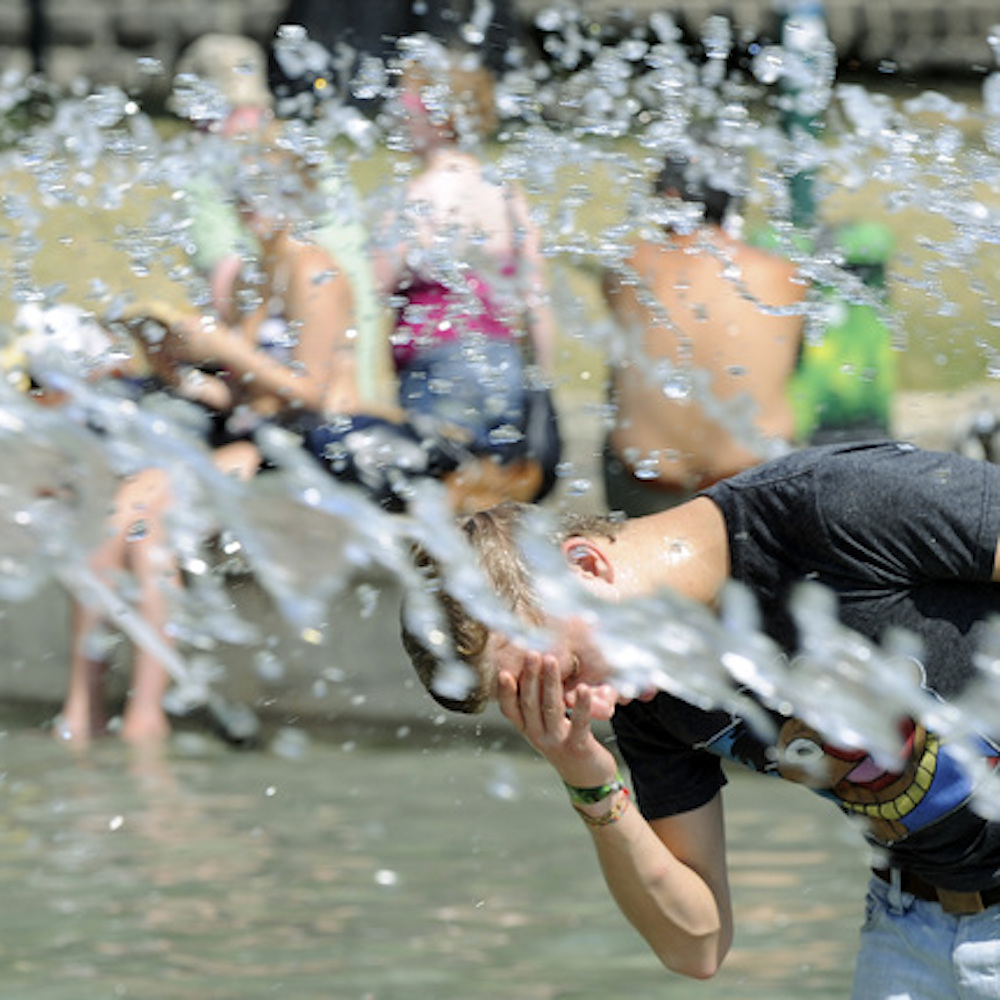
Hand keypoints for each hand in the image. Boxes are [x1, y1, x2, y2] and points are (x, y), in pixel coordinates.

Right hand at [497, 655, 618, 787]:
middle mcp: (538, 736)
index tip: (503, 671)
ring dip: (550, 683)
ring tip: (551, 660)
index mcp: (528, 729)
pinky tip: (584, 688)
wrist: (586, 778)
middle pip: (530, 704)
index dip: (505, 692)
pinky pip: (579, 723)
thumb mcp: (544, 725)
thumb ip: (536, 704)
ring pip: (551, 708)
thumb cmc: (564, 742)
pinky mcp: (577, 747)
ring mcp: (557, 743)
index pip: (511, 710)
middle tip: (532, 653)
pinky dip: (581, 705)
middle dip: (530, 677)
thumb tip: (528, 669)